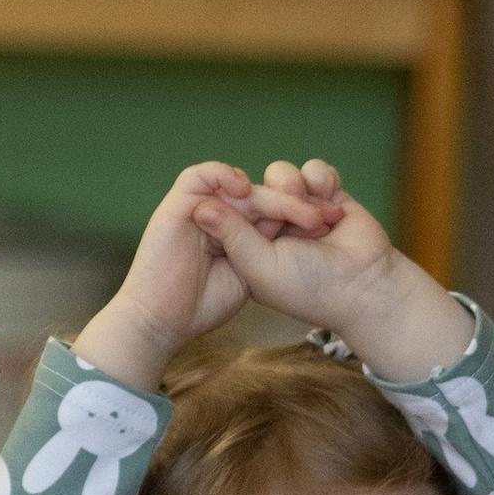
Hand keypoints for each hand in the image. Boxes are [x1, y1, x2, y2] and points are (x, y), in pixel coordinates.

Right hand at [74, 159, 305, 391]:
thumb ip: (266, 253)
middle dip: (295, 202)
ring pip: (236, 182)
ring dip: (267, 189)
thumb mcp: (249, 277)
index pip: (272, 211)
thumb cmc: (200, 308)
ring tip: (295, 202)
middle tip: (324, 215)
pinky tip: (247, 188)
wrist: (160, 321)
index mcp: (237, 233)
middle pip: (260, 194)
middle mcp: (219, 215)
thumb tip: (295, 237)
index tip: (333, 222)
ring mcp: (197, 207)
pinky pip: (199, 175)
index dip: (302, 212)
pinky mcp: (176, 203)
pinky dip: (221, 174)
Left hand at [188, 160, 467, 380]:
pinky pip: (315, 170)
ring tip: (314, 216)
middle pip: (255, 188)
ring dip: (296, 187)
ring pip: (283, 174)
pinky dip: (322, 180)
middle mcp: (271, 226)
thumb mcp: (260, 266)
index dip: (232, 203)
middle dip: (273, 198)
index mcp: (248, 246)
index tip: (240, 203)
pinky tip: (332, 203)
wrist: (365, 287)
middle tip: (297, 222)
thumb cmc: (309, 286)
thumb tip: (199, 206)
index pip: (228, 210)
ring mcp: (299, 209)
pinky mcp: (327, 196)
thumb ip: (231, 234)